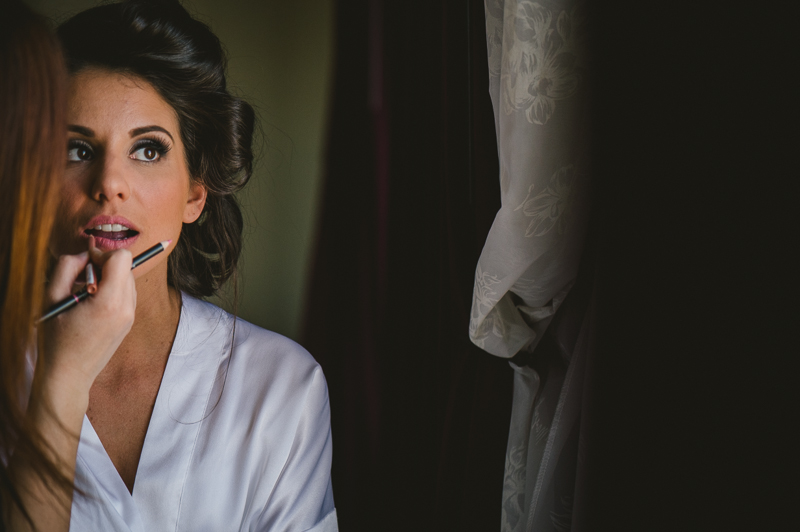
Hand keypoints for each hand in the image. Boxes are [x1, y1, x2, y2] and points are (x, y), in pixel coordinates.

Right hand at [41, 243, 136, 393]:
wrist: (69, 375)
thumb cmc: (56, 339)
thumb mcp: (52, 297)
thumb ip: (67, 267)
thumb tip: (85, 252)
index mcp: (109, 302)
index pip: (123, 257)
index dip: (102, 254)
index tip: (85, 264)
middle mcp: (127, 308)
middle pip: (126, 266)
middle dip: (105, 266)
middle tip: (82, 279)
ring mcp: (131, 316)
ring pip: (128, 278)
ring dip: (108, 278)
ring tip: (85, 294)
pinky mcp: (130, 321)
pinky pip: (126, 293)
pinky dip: (112, 290)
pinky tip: (92, 303)